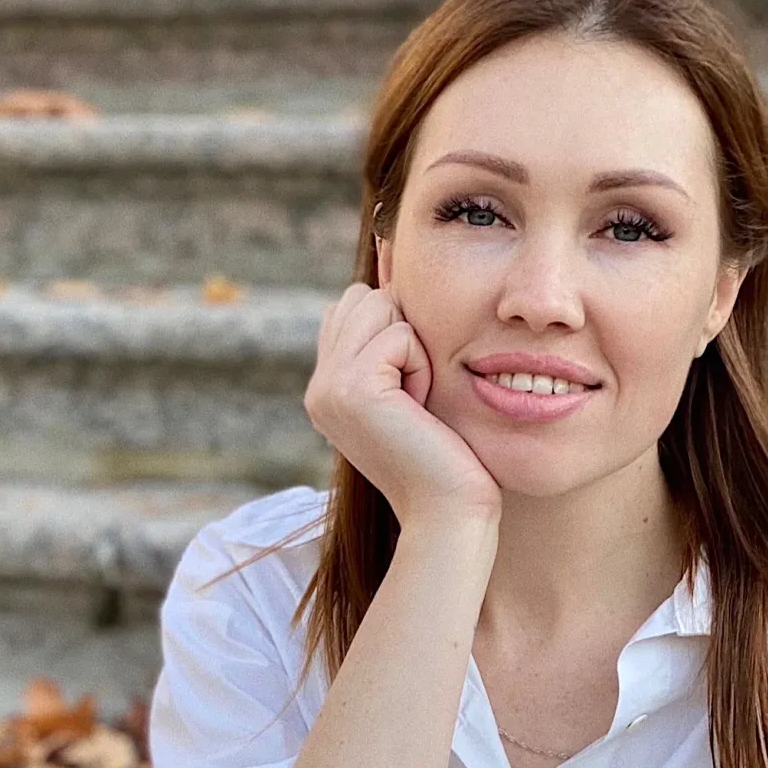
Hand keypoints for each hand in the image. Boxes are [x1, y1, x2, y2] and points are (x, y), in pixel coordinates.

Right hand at [304, 283, 501, 528]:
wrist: (448, 510)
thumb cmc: (446, 455)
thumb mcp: (411, 391)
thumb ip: (391, 343)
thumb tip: (391, 257)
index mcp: (327, 388)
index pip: (352, 307)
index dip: (395, 331)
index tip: (410, 390)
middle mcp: (318, 387)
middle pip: (364, 298)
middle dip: (404, 333)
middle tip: (415, 397)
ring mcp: (328, 388)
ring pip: (379, 307)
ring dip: (414, 347)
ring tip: (417, 401)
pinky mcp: (351, 389)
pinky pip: (399, 334)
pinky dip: (421, 365)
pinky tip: (420, 408)